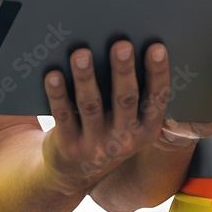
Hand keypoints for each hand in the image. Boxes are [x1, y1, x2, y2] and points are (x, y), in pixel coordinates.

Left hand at [40, 42, 211, 192]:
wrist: (73, 170)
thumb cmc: (107, 127)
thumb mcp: (128, 119)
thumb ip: (135, 91)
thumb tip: (130, 41)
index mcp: (147, 129)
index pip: (157, 98)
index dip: (158, 72)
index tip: (157, 47)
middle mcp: (125, 139)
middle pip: (125, 99)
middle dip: (123, 70)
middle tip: (121, 44)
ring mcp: (96, 145)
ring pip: (91, 105)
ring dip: (86, 77)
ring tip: (81, 53)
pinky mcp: (69, 146)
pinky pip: (63, 116)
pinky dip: (58, 93)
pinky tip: (53, 74)